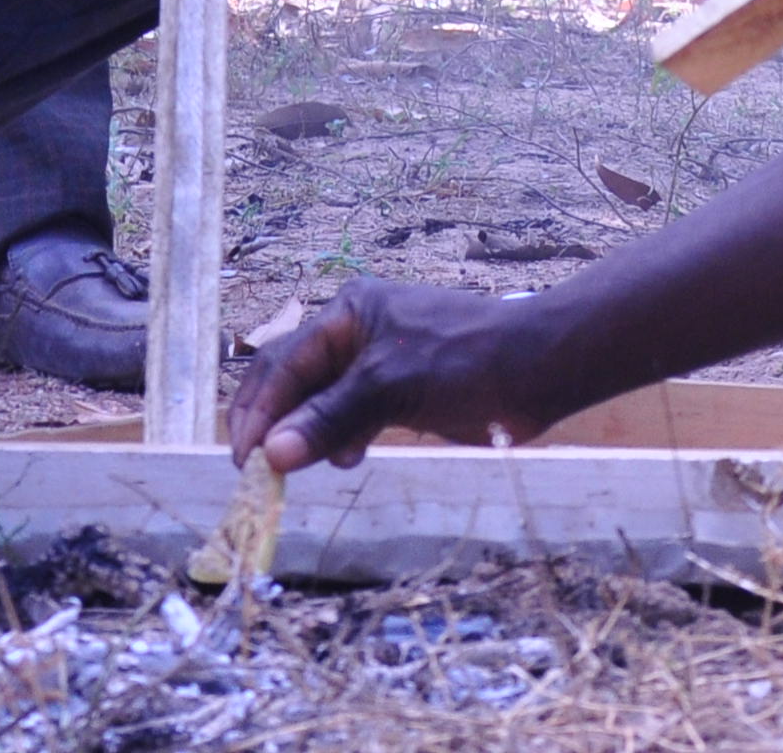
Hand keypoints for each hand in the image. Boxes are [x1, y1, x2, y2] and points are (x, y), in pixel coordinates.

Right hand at [227, 281, 562, 474]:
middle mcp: (356, 332)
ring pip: (324, 400)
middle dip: (276, 421)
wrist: (538, 367)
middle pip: (296, 377)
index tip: (244, 456)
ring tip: (302, 466)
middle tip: (257, 468)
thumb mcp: (391, 386)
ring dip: (310, 432)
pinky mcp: (401, 391)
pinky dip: (344, 436)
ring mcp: (379, 362)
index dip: (259, 409)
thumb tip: (274, 455)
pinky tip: (348, 457)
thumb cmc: (465, 361)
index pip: (285, 363)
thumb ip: (331, 418)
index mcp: (347, 313)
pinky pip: (354, 413)